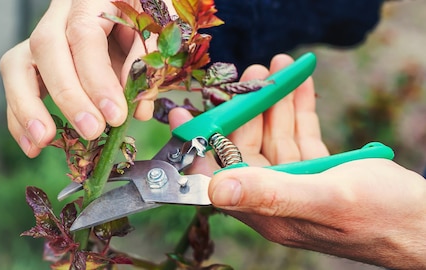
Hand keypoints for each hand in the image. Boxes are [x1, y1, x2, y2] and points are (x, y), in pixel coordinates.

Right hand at [0, 1, 167, 157]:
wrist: (131, 7)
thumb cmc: (146, 16)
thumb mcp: (158, 28)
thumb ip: (148, 61)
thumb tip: (137, 108)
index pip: (84, 34)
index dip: (96, 78)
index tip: (115, 114)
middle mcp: (60, 12)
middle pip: (46, 46)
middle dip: (68, 96)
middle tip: (92, 130)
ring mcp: (42, 34)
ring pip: (17, 63)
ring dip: (28, 107)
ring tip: (44, 140)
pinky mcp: (34, 58)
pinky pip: (16, 83)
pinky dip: (20, 117)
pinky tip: (34, 145)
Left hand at [168, 54, 425, 268]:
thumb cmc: (382, 217)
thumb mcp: (325, 199)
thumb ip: (271, 192)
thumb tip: (215, 187)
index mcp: (267, 210)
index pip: (220, 173)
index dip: (200, 143)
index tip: (181, 113)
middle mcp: (276, 196)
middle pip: (248, 147)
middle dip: (247, 108)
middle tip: (250, 73)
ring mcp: (298, 183)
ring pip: (275, 136)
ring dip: (274, 102)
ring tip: (275, 66)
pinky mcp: (321, 171)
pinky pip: (301, 135)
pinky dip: (299, 109)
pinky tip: (298, 82)